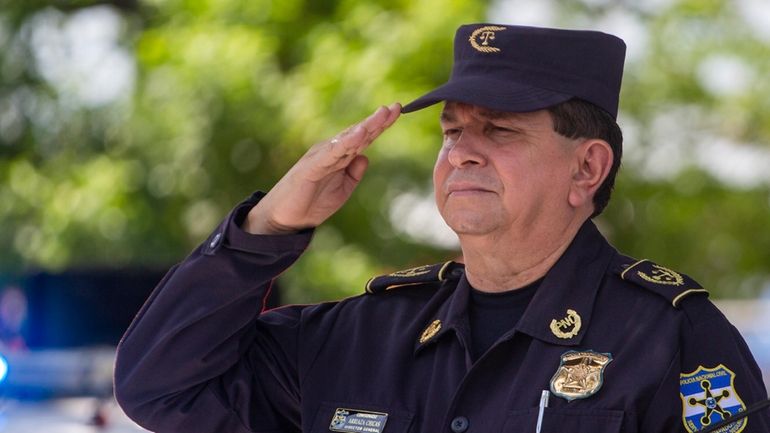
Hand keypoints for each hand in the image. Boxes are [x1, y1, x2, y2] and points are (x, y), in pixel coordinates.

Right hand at [243, 103, 401, 233]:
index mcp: (340, 156)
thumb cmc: (311, 202)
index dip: (380, 125)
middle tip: (396, 107)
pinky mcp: (311, 167)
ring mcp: (321, 157)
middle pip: (358, 133)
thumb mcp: (342, 190)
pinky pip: (331, 153)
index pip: (363, 138)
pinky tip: (360, 133)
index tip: (397, 111)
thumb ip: (354, 174)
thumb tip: (366, 157)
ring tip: (382, 114)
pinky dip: (346, 142)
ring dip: (365, 126)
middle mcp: (331, 151)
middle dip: (378, 121)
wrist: (284, 218)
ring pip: (347, 139)